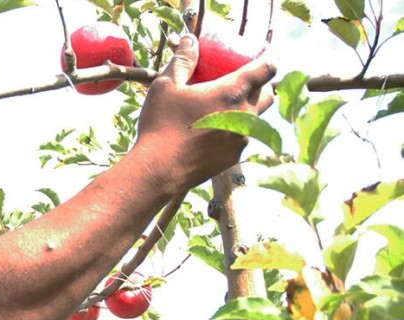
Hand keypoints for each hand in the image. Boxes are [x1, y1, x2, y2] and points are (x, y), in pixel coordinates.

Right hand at [135, 33, 276, 189]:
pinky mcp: (235, 156)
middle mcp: (245, 115)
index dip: (270, 56)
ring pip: (257, 117)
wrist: (160, 169)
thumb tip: (190, 40)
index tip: (265, 50)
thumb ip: (183, 60)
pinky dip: (236, 128)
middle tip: (243, 78)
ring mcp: (242, 138)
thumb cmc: (161, 125)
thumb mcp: (166, 86)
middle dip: (260, 83)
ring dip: (249, 107)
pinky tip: (215, 129)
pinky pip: (243, 137)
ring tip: (229, 105)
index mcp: (232, 92)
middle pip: (268, 93)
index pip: (267, 68)